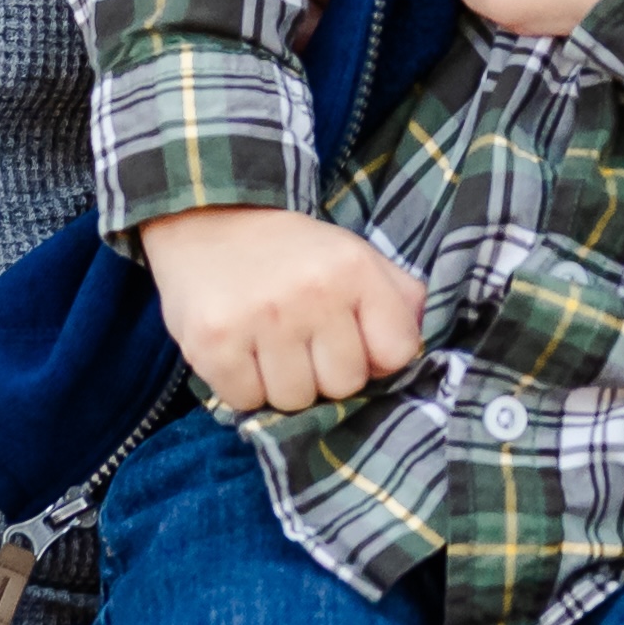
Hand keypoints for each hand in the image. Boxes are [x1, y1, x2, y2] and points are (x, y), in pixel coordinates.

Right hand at [141, 203, 430, 414]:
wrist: (208, 222)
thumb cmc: (291, 253)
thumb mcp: (354, 256)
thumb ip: (398, 297)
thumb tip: (416, 350)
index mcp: (355, 269)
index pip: (396, 353)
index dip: (374, 356)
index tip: (349, 339)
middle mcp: (312, 292)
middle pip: (343, 385)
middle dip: (324, 373)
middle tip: (301, 341)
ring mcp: (261, 319)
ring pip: (294, 400)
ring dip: (282, 384)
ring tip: (268, 346)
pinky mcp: (214, 342)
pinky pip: (245, 401)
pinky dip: (242, 387)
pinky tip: (238, 351)